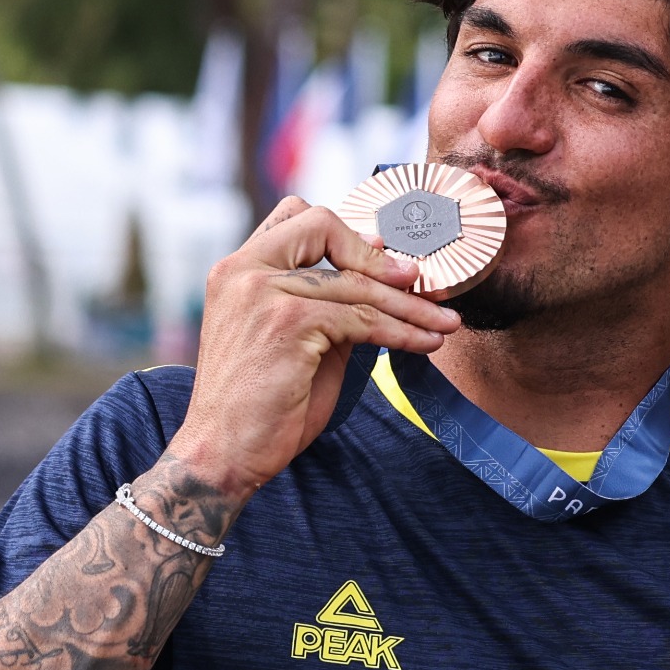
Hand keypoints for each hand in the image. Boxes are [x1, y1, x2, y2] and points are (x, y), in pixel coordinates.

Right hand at [158, 196, 459, 507]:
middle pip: (323, 227)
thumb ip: (327, 305)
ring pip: (355, 283)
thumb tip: (380, 277)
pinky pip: (362, 319)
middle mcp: (244, 269)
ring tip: (445, 322)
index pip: (295, 217)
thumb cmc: (260, 405)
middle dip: (378, 255)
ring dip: (410, 305)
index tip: (385, 262)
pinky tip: (425, 342)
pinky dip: (402, 332)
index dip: (346, 234)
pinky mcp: (287, 322)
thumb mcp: (295, 341)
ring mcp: (263, 291)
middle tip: (419, 281)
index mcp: (237, 267)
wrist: (224, 452)